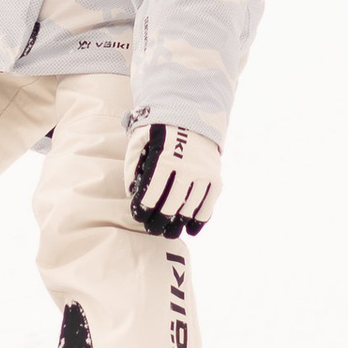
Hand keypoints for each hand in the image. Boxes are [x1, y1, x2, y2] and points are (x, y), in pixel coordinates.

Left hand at [126, 116, 221, 239]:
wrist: (192, 114)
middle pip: (170, 205)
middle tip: (152, 230)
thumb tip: (132, 193)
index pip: (151, 193)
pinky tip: (191, 229)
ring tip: (168, 232)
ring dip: (178, 224)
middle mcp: (186, 167)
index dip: (143, 209)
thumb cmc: (159, 130)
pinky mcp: (215, 177)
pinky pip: (208, 204)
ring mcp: (203, 173)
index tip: (139, 217)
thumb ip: (132, 166)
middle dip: (159, 222)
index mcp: (164, 158)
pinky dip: (200, 219)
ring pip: (190, 208)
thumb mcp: (140, 140)